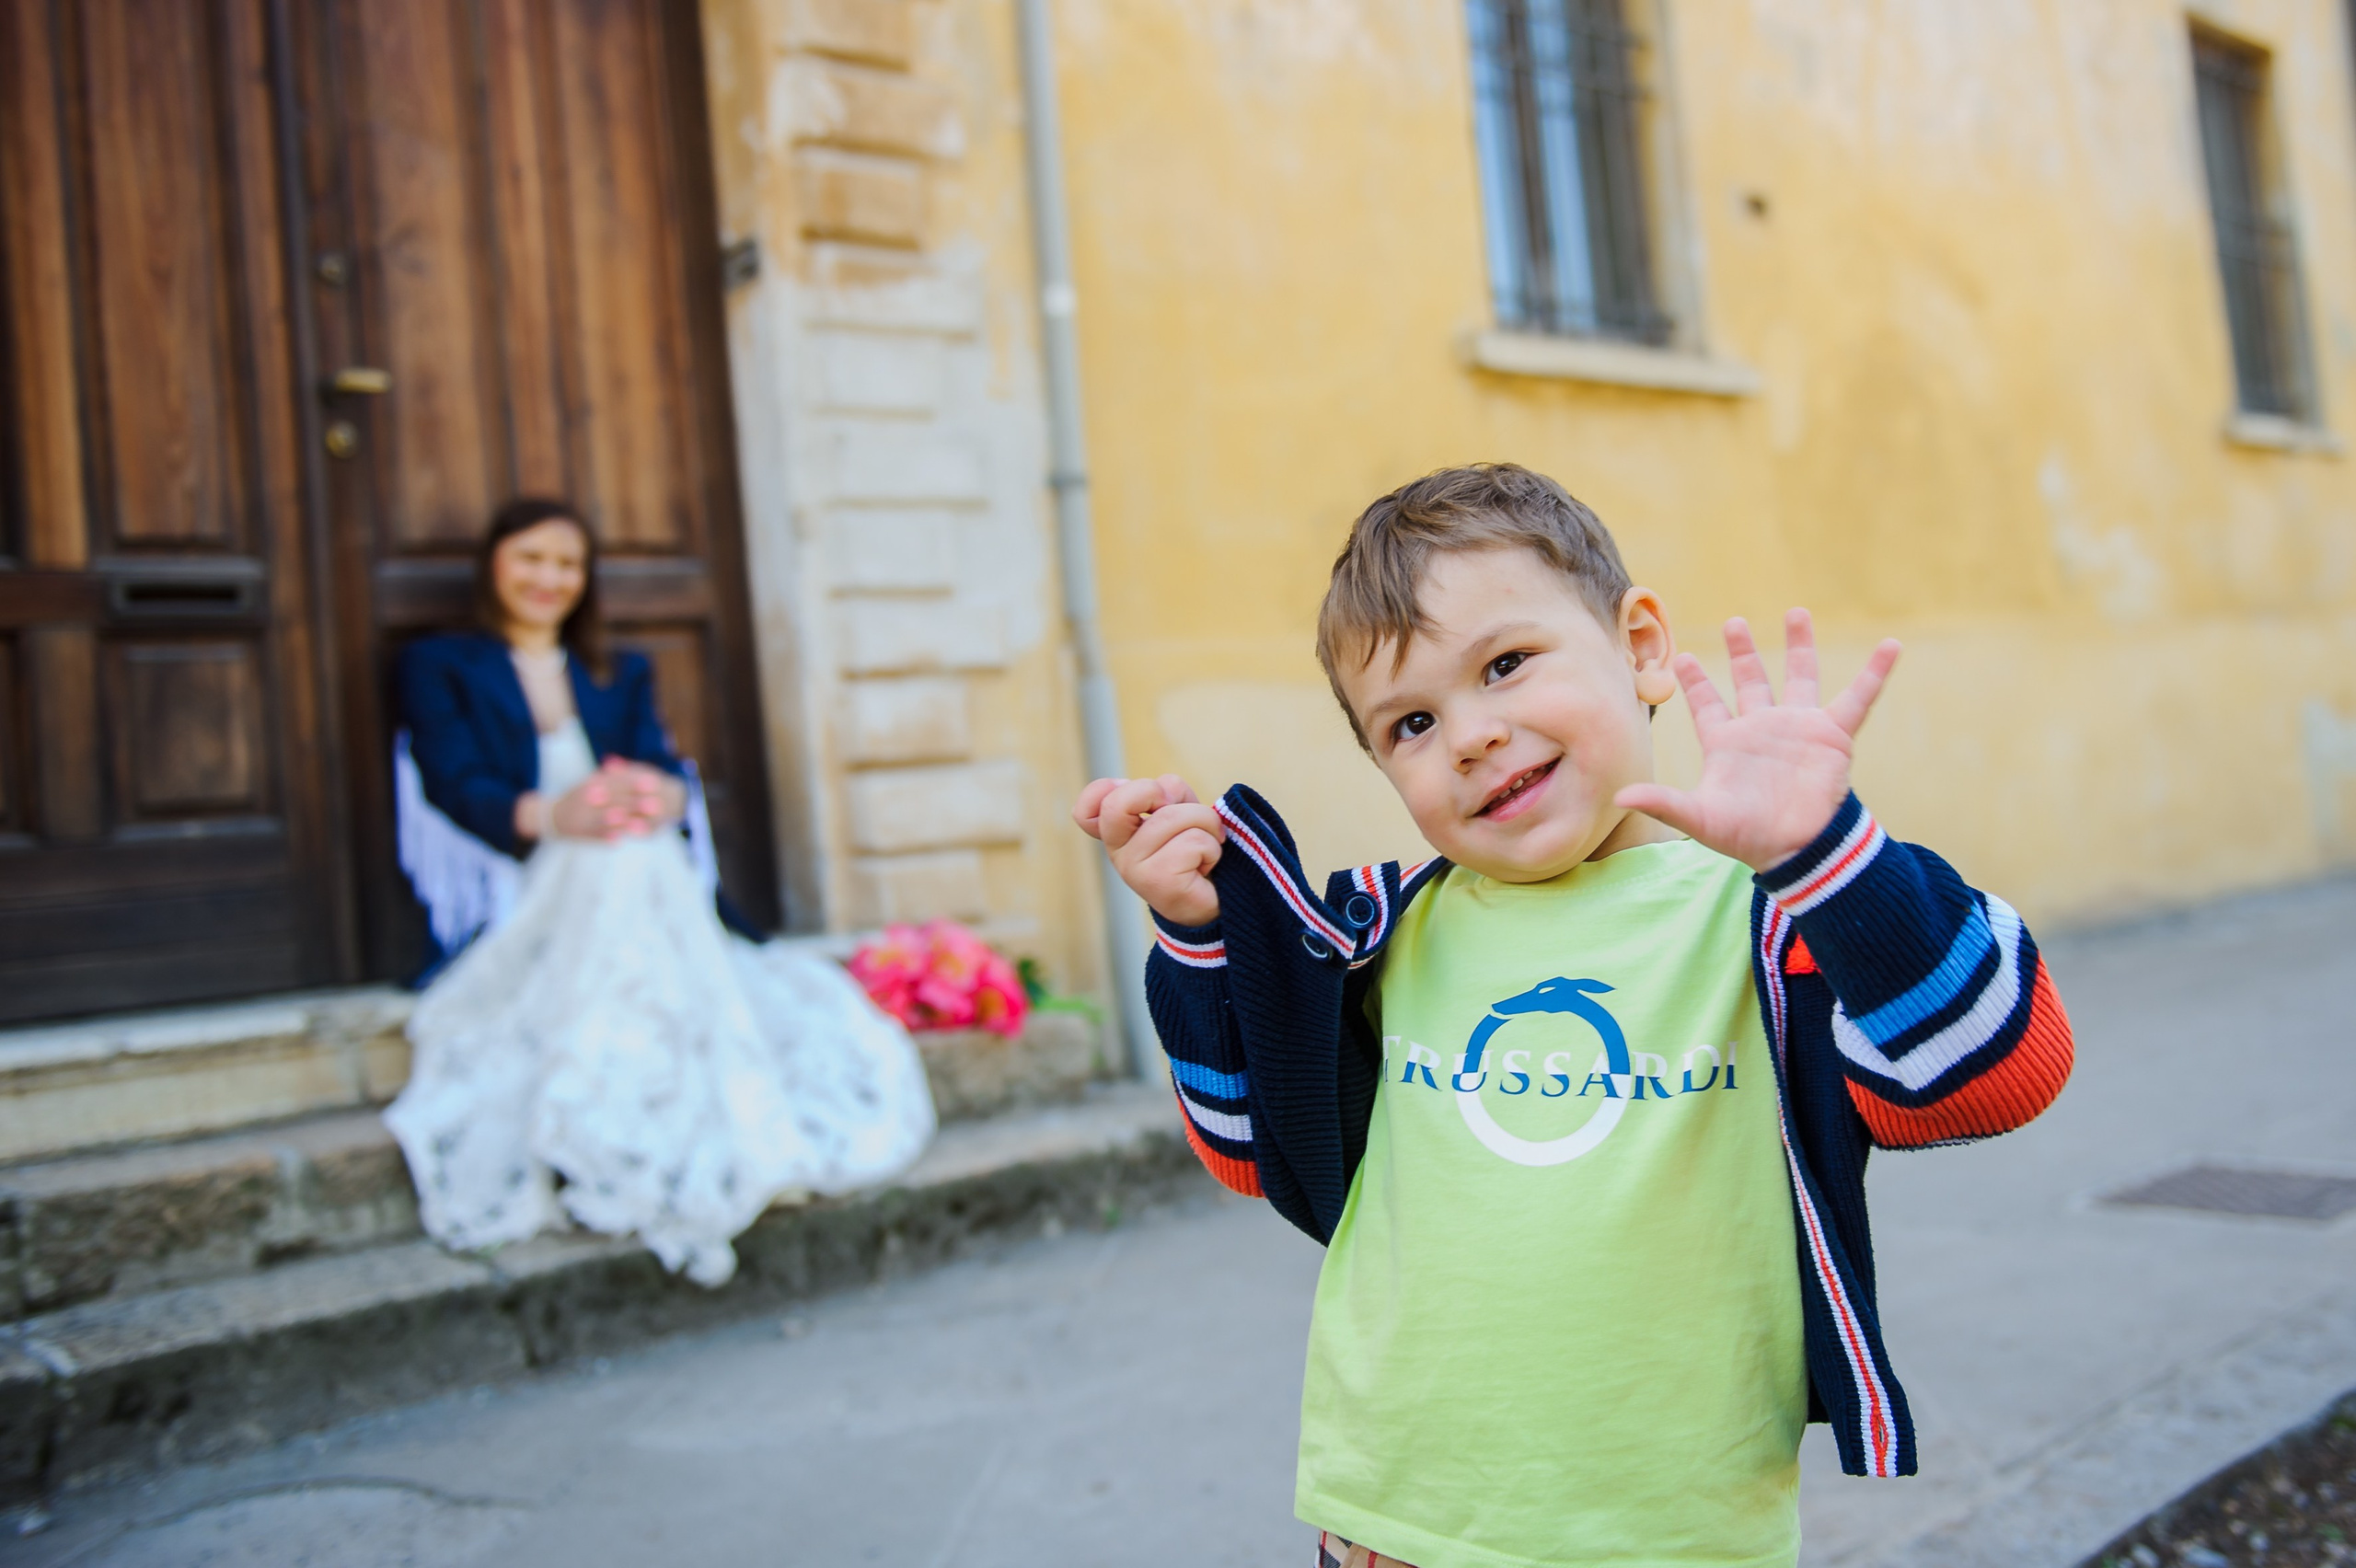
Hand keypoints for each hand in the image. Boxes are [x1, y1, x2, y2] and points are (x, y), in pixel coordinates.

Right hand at [550, 759, 683, 839]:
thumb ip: (609, 777)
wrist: (551, 815)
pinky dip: (604, 838)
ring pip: (604, 820)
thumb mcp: (591, 783)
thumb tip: (626, 767)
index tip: (654, 783)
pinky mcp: (579, 833)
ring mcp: (583, 817)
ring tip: (638, 825)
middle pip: (615, 801)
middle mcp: (587, 799)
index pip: (617, 782)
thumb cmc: (577, 798)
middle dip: (636, 804)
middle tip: (657, 805)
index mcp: (593, 785)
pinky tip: (617, 842)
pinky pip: (592, 835)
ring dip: (621, 822)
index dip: (635, 783)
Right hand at [1073, 775, 1224, 926]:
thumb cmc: (1194, 849)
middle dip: (1159, 791)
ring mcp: (1134, 870)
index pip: (1086, 809)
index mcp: (1118, 833)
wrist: (1215, 902)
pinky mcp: (1159, 883)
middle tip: (1182, 810)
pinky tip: (1206, 865)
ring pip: (1172, 817)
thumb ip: (1164, 792)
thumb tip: (1162, 792)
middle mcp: (1118, 853)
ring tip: (1206, 844)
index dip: (1107, 789)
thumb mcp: (1178, 808)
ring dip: (1206, 822)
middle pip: (1117, 803)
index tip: (1146, 799)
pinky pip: (1194, 842)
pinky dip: (1212, 847)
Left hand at [1614, 609, 1900, 872]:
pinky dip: (1875, 673)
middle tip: (1734, 621)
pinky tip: (1891, 646)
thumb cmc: (1747, 837)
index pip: (1707, 705)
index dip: (1696, 683)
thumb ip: (1663, 802)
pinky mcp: (1832, 736)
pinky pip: (1858, 698)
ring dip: (1799, 646)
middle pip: (1751, 680)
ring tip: (1796, 612)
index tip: (1683, 656)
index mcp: (1727, 743)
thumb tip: (1620, 796)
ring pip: (1798, 677)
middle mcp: (1762, 729)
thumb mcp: (1700, 818)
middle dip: (1743, 652)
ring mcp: (1798, 728)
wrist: (1798, 849)